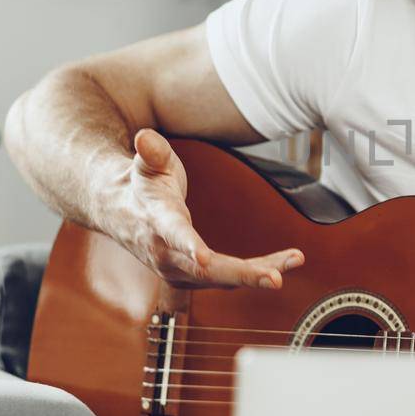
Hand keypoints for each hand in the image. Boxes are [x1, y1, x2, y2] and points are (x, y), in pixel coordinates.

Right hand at [105, 128, 304, 290]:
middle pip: (206, 271)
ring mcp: (178, 269)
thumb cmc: (142, 183)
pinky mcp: (192, 276)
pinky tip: (284, 265)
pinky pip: (227, 278)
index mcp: (156, 221)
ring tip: (295, 260)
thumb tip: (144, 137)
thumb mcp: (146, 163)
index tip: (204, 257)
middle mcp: (165, 253)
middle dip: (242, 275)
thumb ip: (151, 151)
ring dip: (259, 273)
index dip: (187, 245)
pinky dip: (255, 273)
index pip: (172, 233)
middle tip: (276, 278)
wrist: (119, 213)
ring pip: (222, 278)